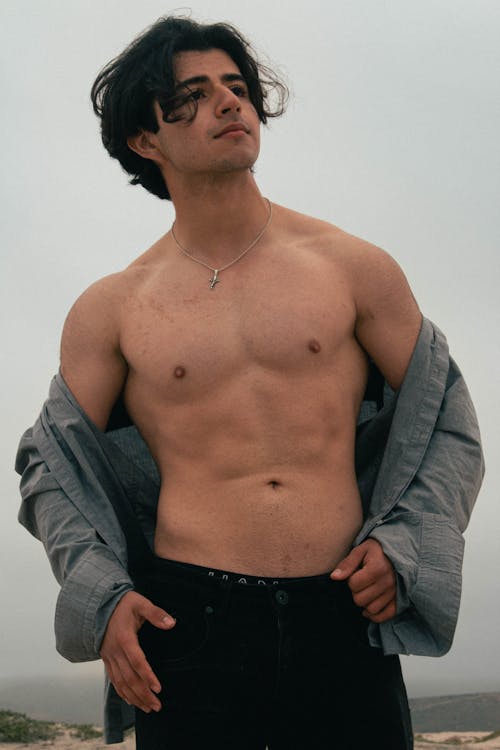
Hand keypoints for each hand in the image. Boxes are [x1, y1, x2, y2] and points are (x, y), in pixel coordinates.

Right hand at [100, 590, 175, 712]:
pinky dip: (122, 692)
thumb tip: (171, 623)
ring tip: (148, 708)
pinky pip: (113, 680)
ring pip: (121, 683)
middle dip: (143, 694)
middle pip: (129, 678)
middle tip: (157, 706)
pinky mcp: (106, 659)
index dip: (147, 676)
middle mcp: (115, 651)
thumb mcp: (140, 603)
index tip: (158, 688)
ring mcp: (109, 657)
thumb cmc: (123, 604)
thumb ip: (156, 613)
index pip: (137, 662)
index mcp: (124, 638)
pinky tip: (131, 700)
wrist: (99, 605)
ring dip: (134, 697)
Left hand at [330, 538, 396, 622]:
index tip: (356, 573)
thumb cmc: (375, 551)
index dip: (350, 580)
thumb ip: (347, 564)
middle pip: (360, 600)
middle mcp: (387, 582)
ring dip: (365, 603)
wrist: (398, 551)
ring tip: (367, 591)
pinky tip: (370, 606)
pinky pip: (385, 616)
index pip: (353, 584)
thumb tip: (334, 577)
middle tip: (361, 583)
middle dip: (356, 592)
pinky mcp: (399, 600)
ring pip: (371, 609)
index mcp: (377, 568)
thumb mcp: (360, 550)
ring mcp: (395, 593)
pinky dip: (376, 615)